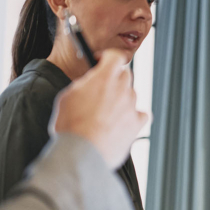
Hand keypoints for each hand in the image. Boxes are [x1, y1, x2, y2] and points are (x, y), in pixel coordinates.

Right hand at [51, 49, 149, 168]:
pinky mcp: (137, 124)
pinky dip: (134, 116)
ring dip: (121, 99)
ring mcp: (132, 106)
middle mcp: (122, 89)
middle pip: (125, 75)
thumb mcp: (67, 97)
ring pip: (131, 95)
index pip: (115, 57)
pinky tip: (123, 122)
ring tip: (105, 113)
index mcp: (104, 78)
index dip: (107, 58)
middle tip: (101, 90)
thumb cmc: (71, 126)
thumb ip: (83, 84)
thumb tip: (90, 83)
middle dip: (114, 80)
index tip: (101, 61)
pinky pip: (141, 114)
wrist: (82, 153)